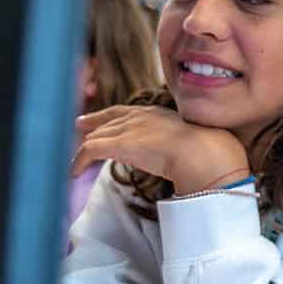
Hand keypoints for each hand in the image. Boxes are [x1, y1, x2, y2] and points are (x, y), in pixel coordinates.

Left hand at [73, 105, 249, 193]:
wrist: (205, 152)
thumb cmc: (210, 151)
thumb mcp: (196, 142)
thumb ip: (187, 145)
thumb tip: (196, 155)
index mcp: (159, 113)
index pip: (129, 112)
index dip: (114, 116)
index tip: (105, 120)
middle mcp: (140, 116)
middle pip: (109, 120)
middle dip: (94, 125)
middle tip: (80, 126)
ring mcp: (129, 130)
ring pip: (98, 136)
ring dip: (86, 148)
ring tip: (76, 158)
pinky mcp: (118, 145)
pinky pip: (90, 151)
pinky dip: (79, 161)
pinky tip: (73, 172)